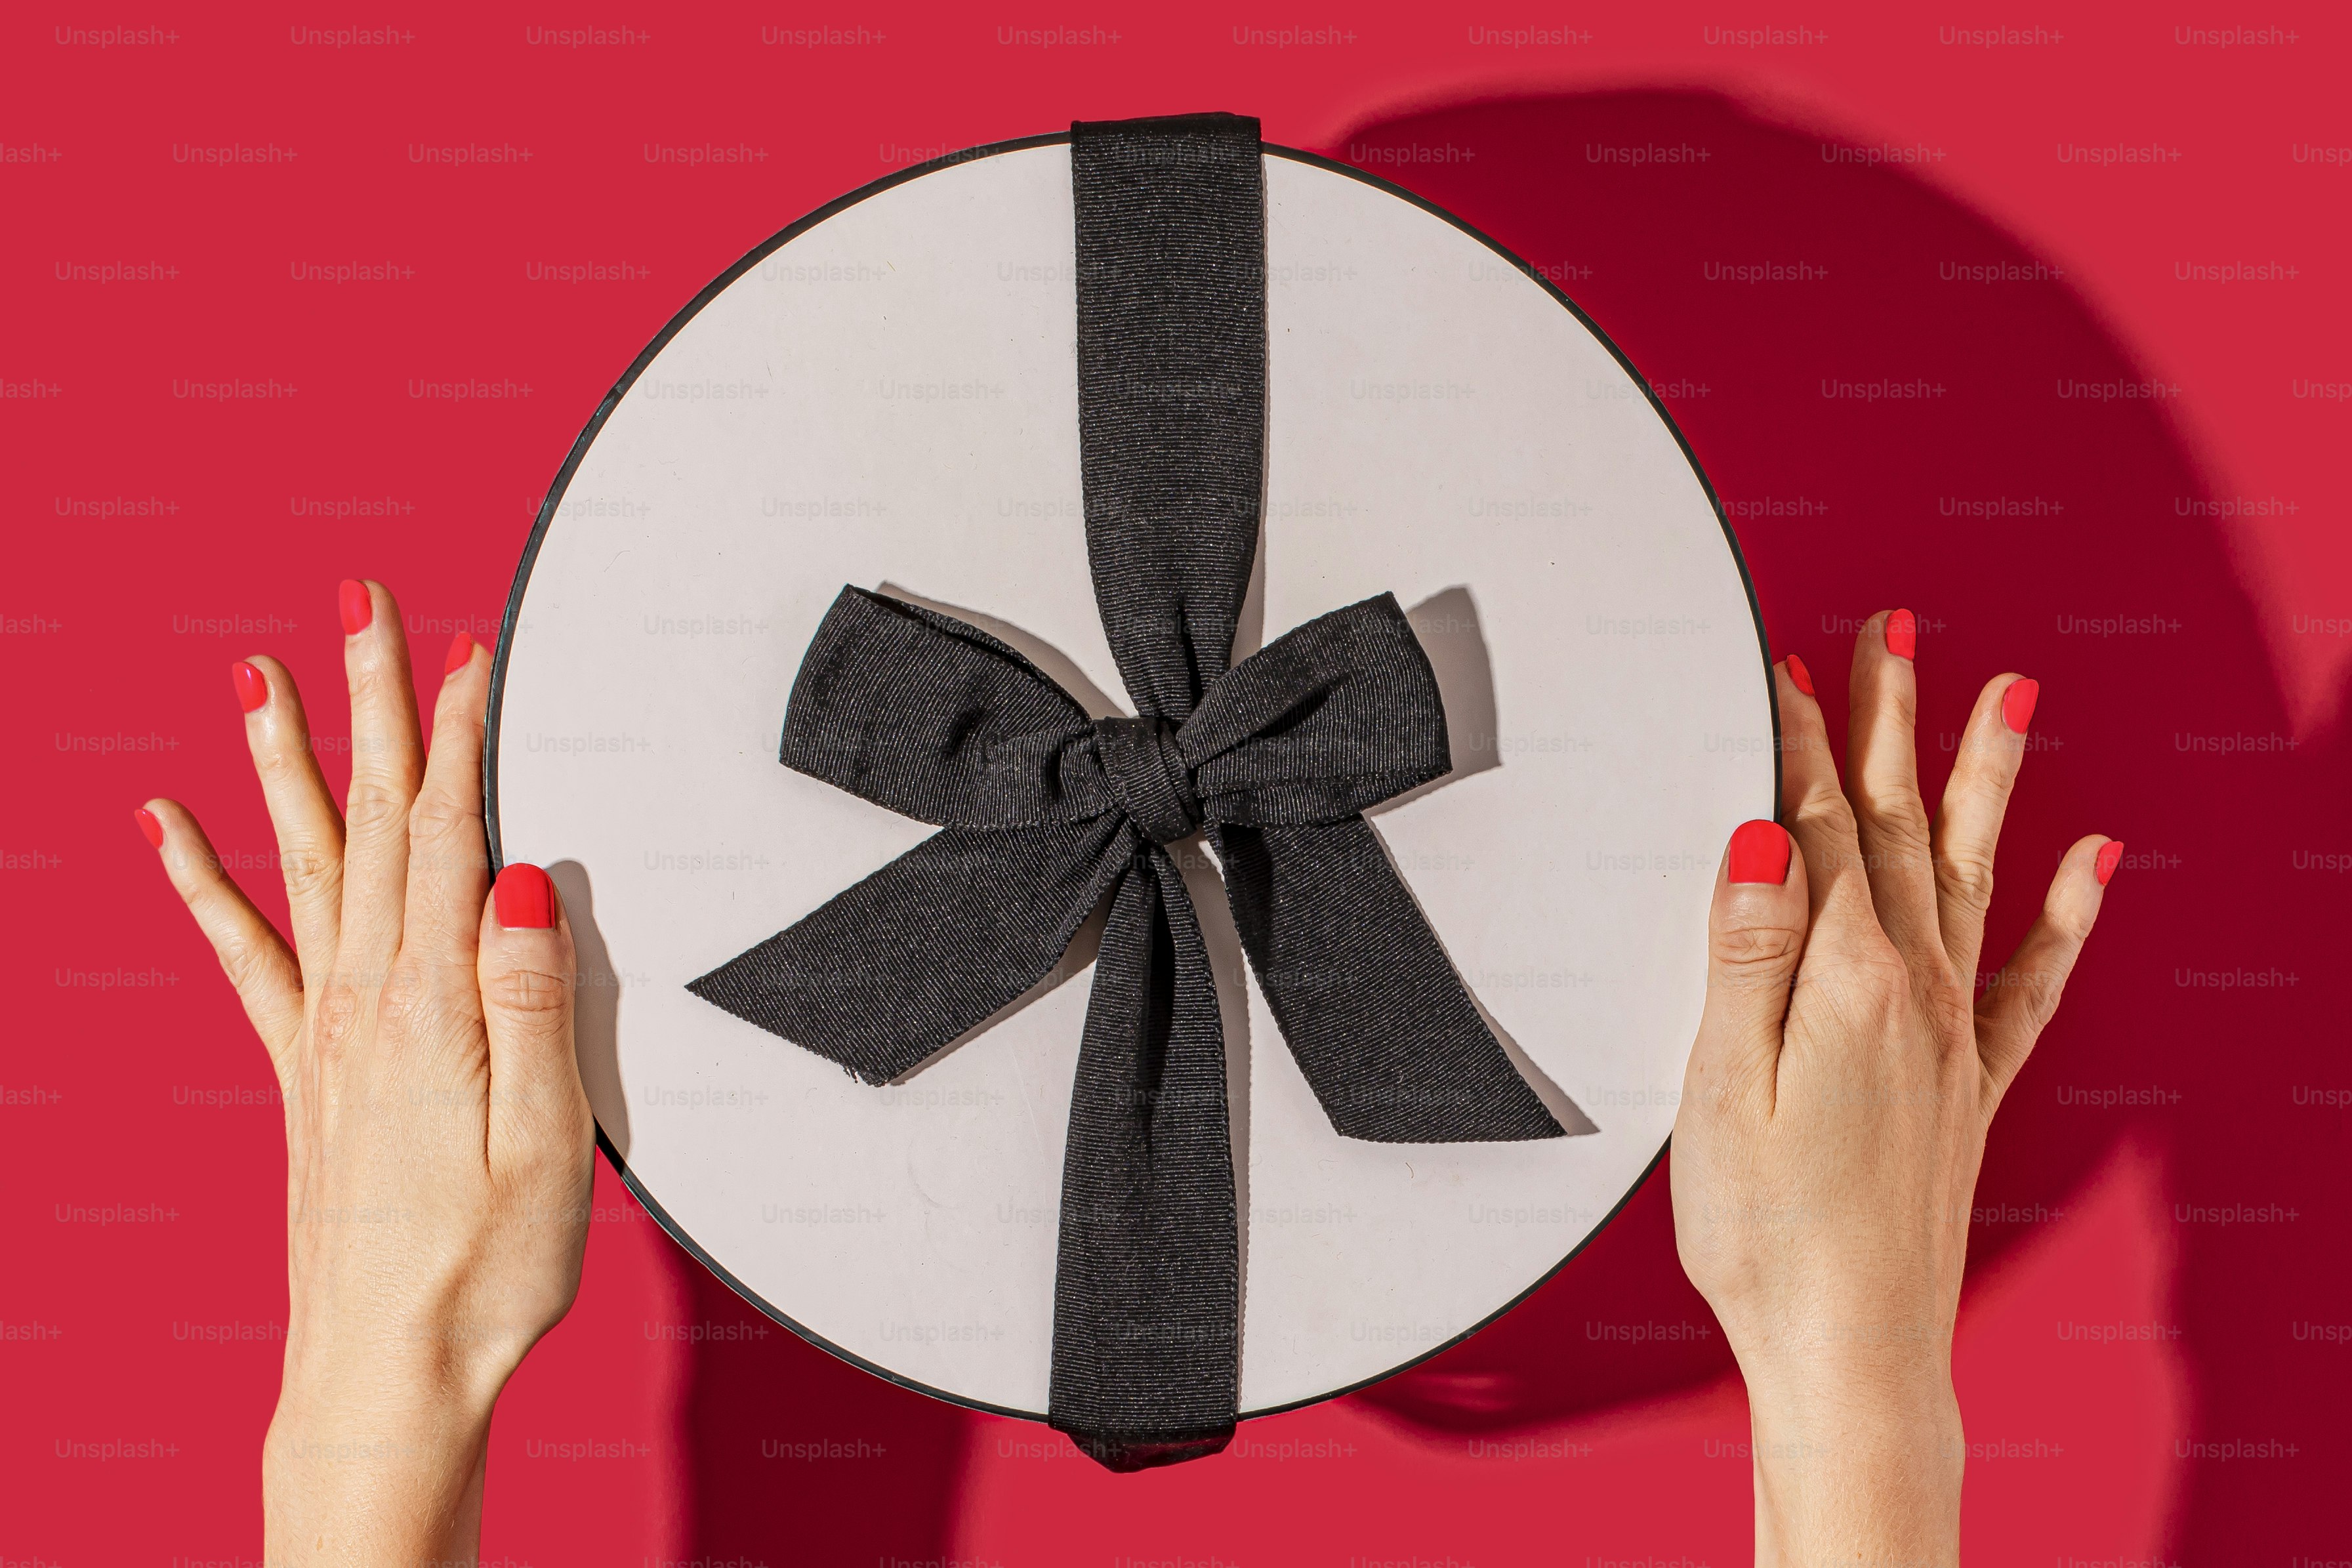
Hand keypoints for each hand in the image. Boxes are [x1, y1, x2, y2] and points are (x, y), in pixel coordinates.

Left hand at [139, 580, 593, 1562]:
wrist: (385, 1375)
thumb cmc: (479, 1275)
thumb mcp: (544, 1143)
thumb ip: (533, 1004)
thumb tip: (529, 884)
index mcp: (434, 1009)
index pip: (447, 838)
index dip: (455, 737)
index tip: (464, 649)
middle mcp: (363, 1002)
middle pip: (370, 821)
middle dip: (367, 704)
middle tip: (358, 603)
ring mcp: (322, 1032)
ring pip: (303, 861)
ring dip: (284, 761)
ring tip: (258, 674)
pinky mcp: (302, 1069)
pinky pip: (241, 951)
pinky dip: (199, 881)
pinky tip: (164, 827)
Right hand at [1670, 611, 2116, 1566]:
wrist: (1851, 1348)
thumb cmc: (1769, 1233)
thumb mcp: (1720, 1085)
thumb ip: (1746, 952)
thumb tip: (1761, 838)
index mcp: (1842, 983)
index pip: (1813, 827)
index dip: (1795, 740)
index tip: (1785, 668)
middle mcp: (1913, 993)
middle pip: (1894, 826)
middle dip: (1892, 720)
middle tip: (1895, 630)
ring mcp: (1950, 1036)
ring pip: (1968, 873)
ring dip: (1982, 779)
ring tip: (2008, 696)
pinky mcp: (1967, 1083)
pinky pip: (2031, 976)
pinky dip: (2065, 913)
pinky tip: (2091, 862)